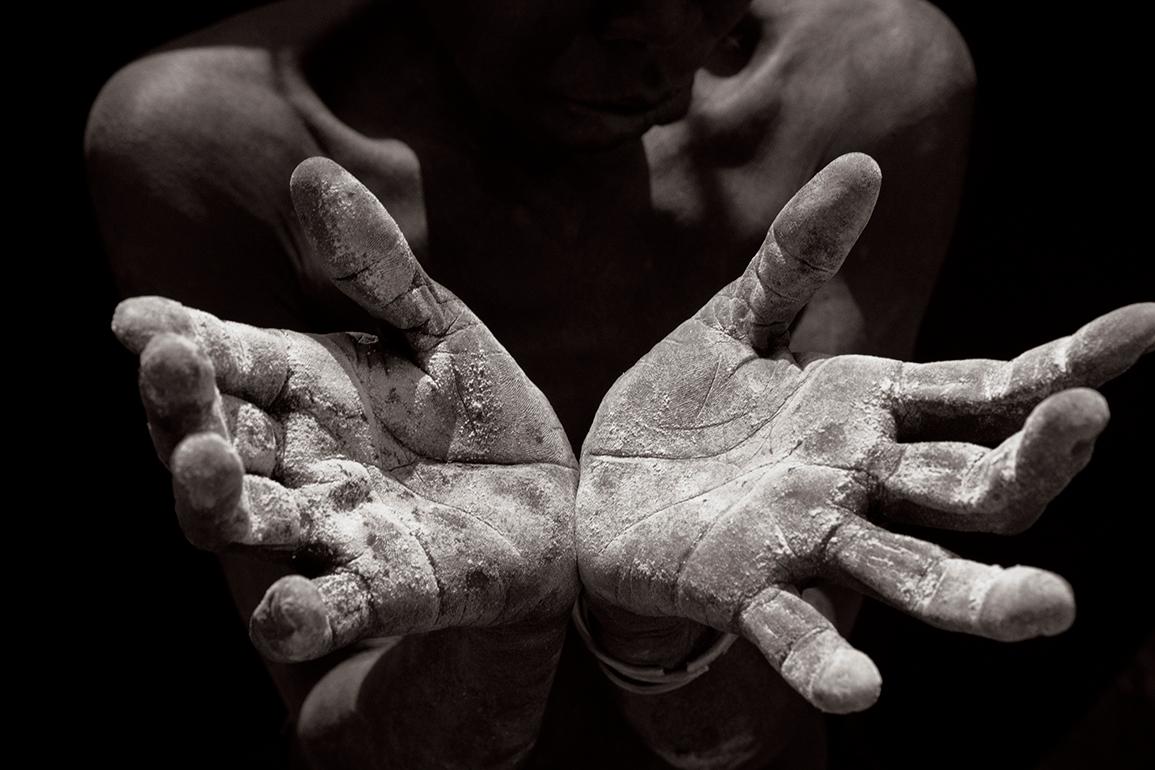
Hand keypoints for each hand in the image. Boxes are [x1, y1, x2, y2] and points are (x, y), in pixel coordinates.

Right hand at [111, 158, 576, 765]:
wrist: (545, 504)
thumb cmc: (472, 412)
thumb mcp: (436, 330)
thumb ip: (378, 268)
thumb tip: (311, 175)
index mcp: (300, 386)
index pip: (223, 358)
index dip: (176, 341)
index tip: (135, 320)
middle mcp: (296, 460)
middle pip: (211, 439)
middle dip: (180, 411)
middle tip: (167, 366)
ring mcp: (335, 530)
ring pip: (249, 522)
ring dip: (217, 501)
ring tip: (208, 463)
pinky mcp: (392, 590)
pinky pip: (337, 604)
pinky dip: (308, 611)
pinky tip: (287, 613)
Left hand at [577, 153, 1153, 713]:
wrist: (598, 484)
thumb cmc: (681, 409)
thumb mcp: (735, 322)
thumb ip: (795, 259)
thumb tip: (862, 165)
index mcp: (867, 409)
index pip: (984, 388)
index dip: (1064, 361)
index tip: (1146, 328)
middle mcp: (858, 481)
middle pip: (972, 483)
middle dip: (1035, 460)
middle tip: (1088, 421)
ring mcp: (807, 539)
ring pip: (912, 570)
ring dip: (977, 594)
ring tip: (1046, 607)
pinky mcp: (744, 587)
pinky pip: (793, 631)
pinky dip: (827, 659)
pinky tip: (861, 689)